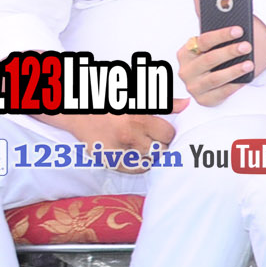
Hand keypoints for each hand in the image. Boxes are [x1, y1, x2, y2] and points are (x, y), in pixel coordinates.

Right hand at [41, 101, 189, 171]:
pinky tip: (137, 155)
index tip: (162, 130)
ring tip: (145, 145)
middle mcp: (129, 137)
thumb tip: (187, 104)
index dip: (168, 133)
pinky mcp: (108, 161)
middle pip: (161, 150)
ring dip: (151, 155)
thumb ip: (165, 102)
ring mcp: (117, 152)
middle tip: (154, 138)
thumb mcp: (138, 97)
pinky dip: (140, 164)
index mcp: (138, 119)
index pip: (168, 135)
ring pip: (150, 161)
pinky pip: (134, 169)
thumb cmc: (111, 101)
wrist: (78, 111)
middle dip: (161, 144)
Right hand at [178, 24, 252, 106]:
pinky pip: (221, 93)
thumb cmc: (212, 54)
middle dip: (229, 52)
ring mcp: (194, 86)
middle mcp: (186, 70)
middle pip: (209, 60)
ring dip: (233, 70)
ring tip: (249, 64)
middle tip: (247, 46)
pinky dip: (234, 86)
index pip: (203, 41)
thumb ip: (204, 17)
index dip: (222, 35)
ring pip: (214, 78)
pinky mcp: (204, 99)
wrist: (214, 75)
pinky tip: (245, 78)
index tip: (239, 30)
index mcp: (185, 52)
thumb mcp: (209, 39)